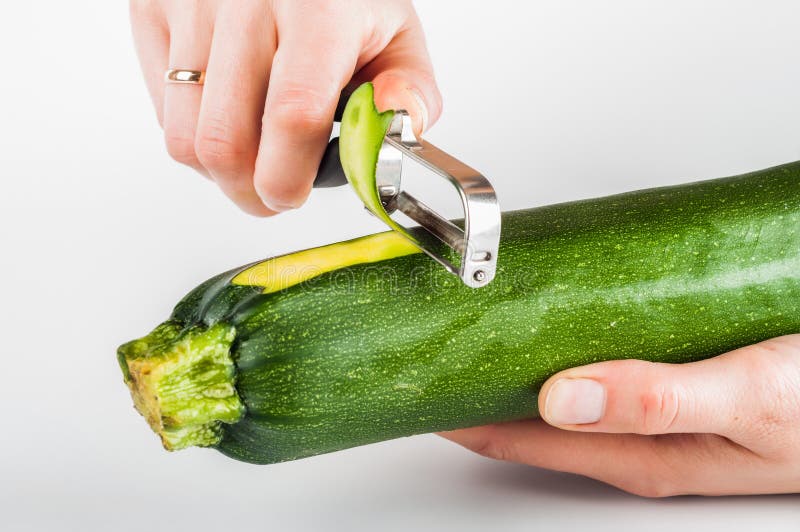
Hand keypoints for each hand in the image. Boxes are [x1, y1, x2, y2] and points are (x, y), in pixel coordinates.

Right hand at [131, 0, 440, 214]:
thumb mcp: (395, 30)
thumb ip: (411, 91)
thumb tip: (389, 132)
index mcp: (318, 10)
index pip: (292, 116)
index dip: (287, 178)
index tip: (292, 195)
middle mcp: (245, 1)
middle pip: (223, 143)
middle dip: (249, 191)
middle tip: (273, 191)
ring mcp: (190, 3)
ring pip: (183, 138)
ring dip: (219, 169)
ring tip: (253, 153)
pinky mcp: (152, 8)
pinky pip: (161, 108)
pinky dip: (193, 131)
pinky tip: (229, 113)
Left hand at [441, 335, 799, 496]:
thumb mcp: (747, 398)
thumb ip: (657, 399)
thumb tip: (560, 397)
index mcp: (636, 450)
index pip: (517, 436)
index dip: (458, 412)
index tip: (414, 380)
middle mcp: (633, 432)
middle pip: (525, 413)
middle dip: (473, 383)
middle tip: (429, 344)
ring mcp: (648, 405)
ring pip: (556, 385)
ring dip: (512, 359)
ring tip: (473, 324)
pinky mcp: (668, 375)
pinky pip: (594, 360)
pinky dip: (559, 340)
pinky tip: (551, 315)